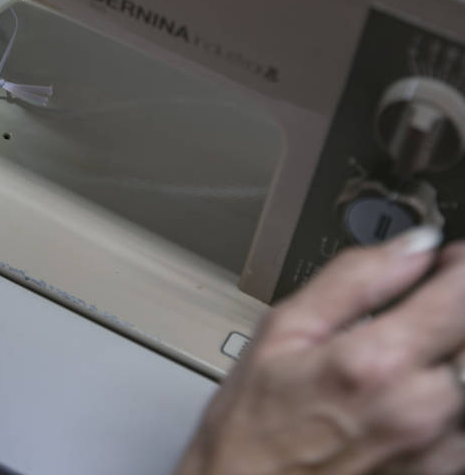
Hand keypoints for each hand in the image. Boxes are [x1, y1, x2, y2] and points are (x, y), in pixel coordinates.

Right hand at [176, 227, 464, 474]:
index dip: (458, 265)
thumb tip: (411, 245)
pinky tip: (409, 392)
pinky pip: (464, 418)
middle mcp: (421, 408)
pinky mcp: (443, 472)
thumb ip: (352, 280)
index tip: (446, 258)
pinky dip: (446, 393)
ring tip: (407, 352)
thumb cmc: (252, 428)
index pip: (459, 294)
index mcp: (376, 362)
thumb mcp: (281, 332)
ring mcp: (439, 448)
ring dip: (448, 355)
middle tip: (422, 305)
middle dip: (452, 311)